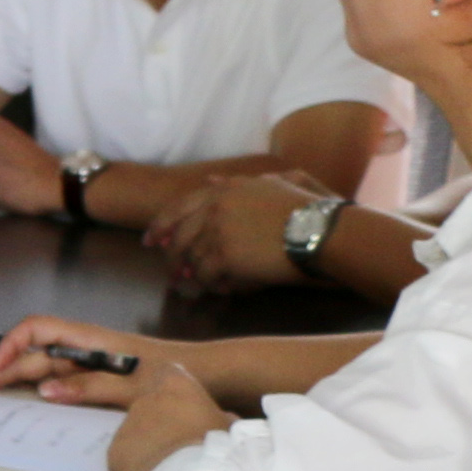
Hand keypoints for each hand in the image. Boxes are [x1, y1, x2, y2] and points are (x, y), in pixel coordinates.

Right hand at [0, 318, 156, 402]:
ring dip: (10, 382)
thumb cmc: (171, 373)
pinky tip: (20, 405)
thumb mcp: (133, 383)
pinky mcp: (93, 384)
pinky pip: (56, 386)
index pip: (37, 330)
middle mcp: (82, 350)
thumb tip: (44, 391)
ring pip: (39, 372)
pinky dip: (34, 393)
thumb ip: (89, 386)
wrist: (206, 377)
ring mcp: (86, 368)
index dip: (13, 345)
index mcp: (88, 340)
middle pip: (31, 356)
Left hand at [105, 359, 233, 470]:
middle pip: (150, 404)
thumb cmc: (218, 451)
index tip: (185, 403)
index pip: (170, 373)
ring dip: (148, 444)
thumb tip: (222, 419)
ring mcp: (125, 425)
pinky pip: (125, 456)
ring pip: (135, 432)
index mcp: (176, 386)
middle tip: (180, 445)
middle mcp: (145, 399)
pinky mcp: (114, 453)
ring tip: (168, 468)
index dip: (176, 388)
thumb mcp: (231, 430)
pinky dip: (136, 465)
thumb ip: (221, 418)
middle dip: (161, 420)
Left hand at [144, 173, 319, 289]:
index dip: (161, 225)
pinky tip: (224, 289)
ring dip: (196, 275)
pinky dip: (213, 285)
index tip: (150, 240)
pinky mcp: (226, 255)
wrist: (321, 230)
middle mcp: (215, 206)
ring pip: (192, 258)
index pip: (179, 207)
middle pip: (178, 236)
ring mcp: (218, 230)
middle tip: (173, 276)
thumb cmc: (308, 208)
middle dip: (172, 258)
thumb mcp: (274, 182)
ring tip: (204, 285)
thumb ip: (240, 183)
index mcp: (225, 189)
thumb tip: (211, 180)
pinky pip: (207, 275)